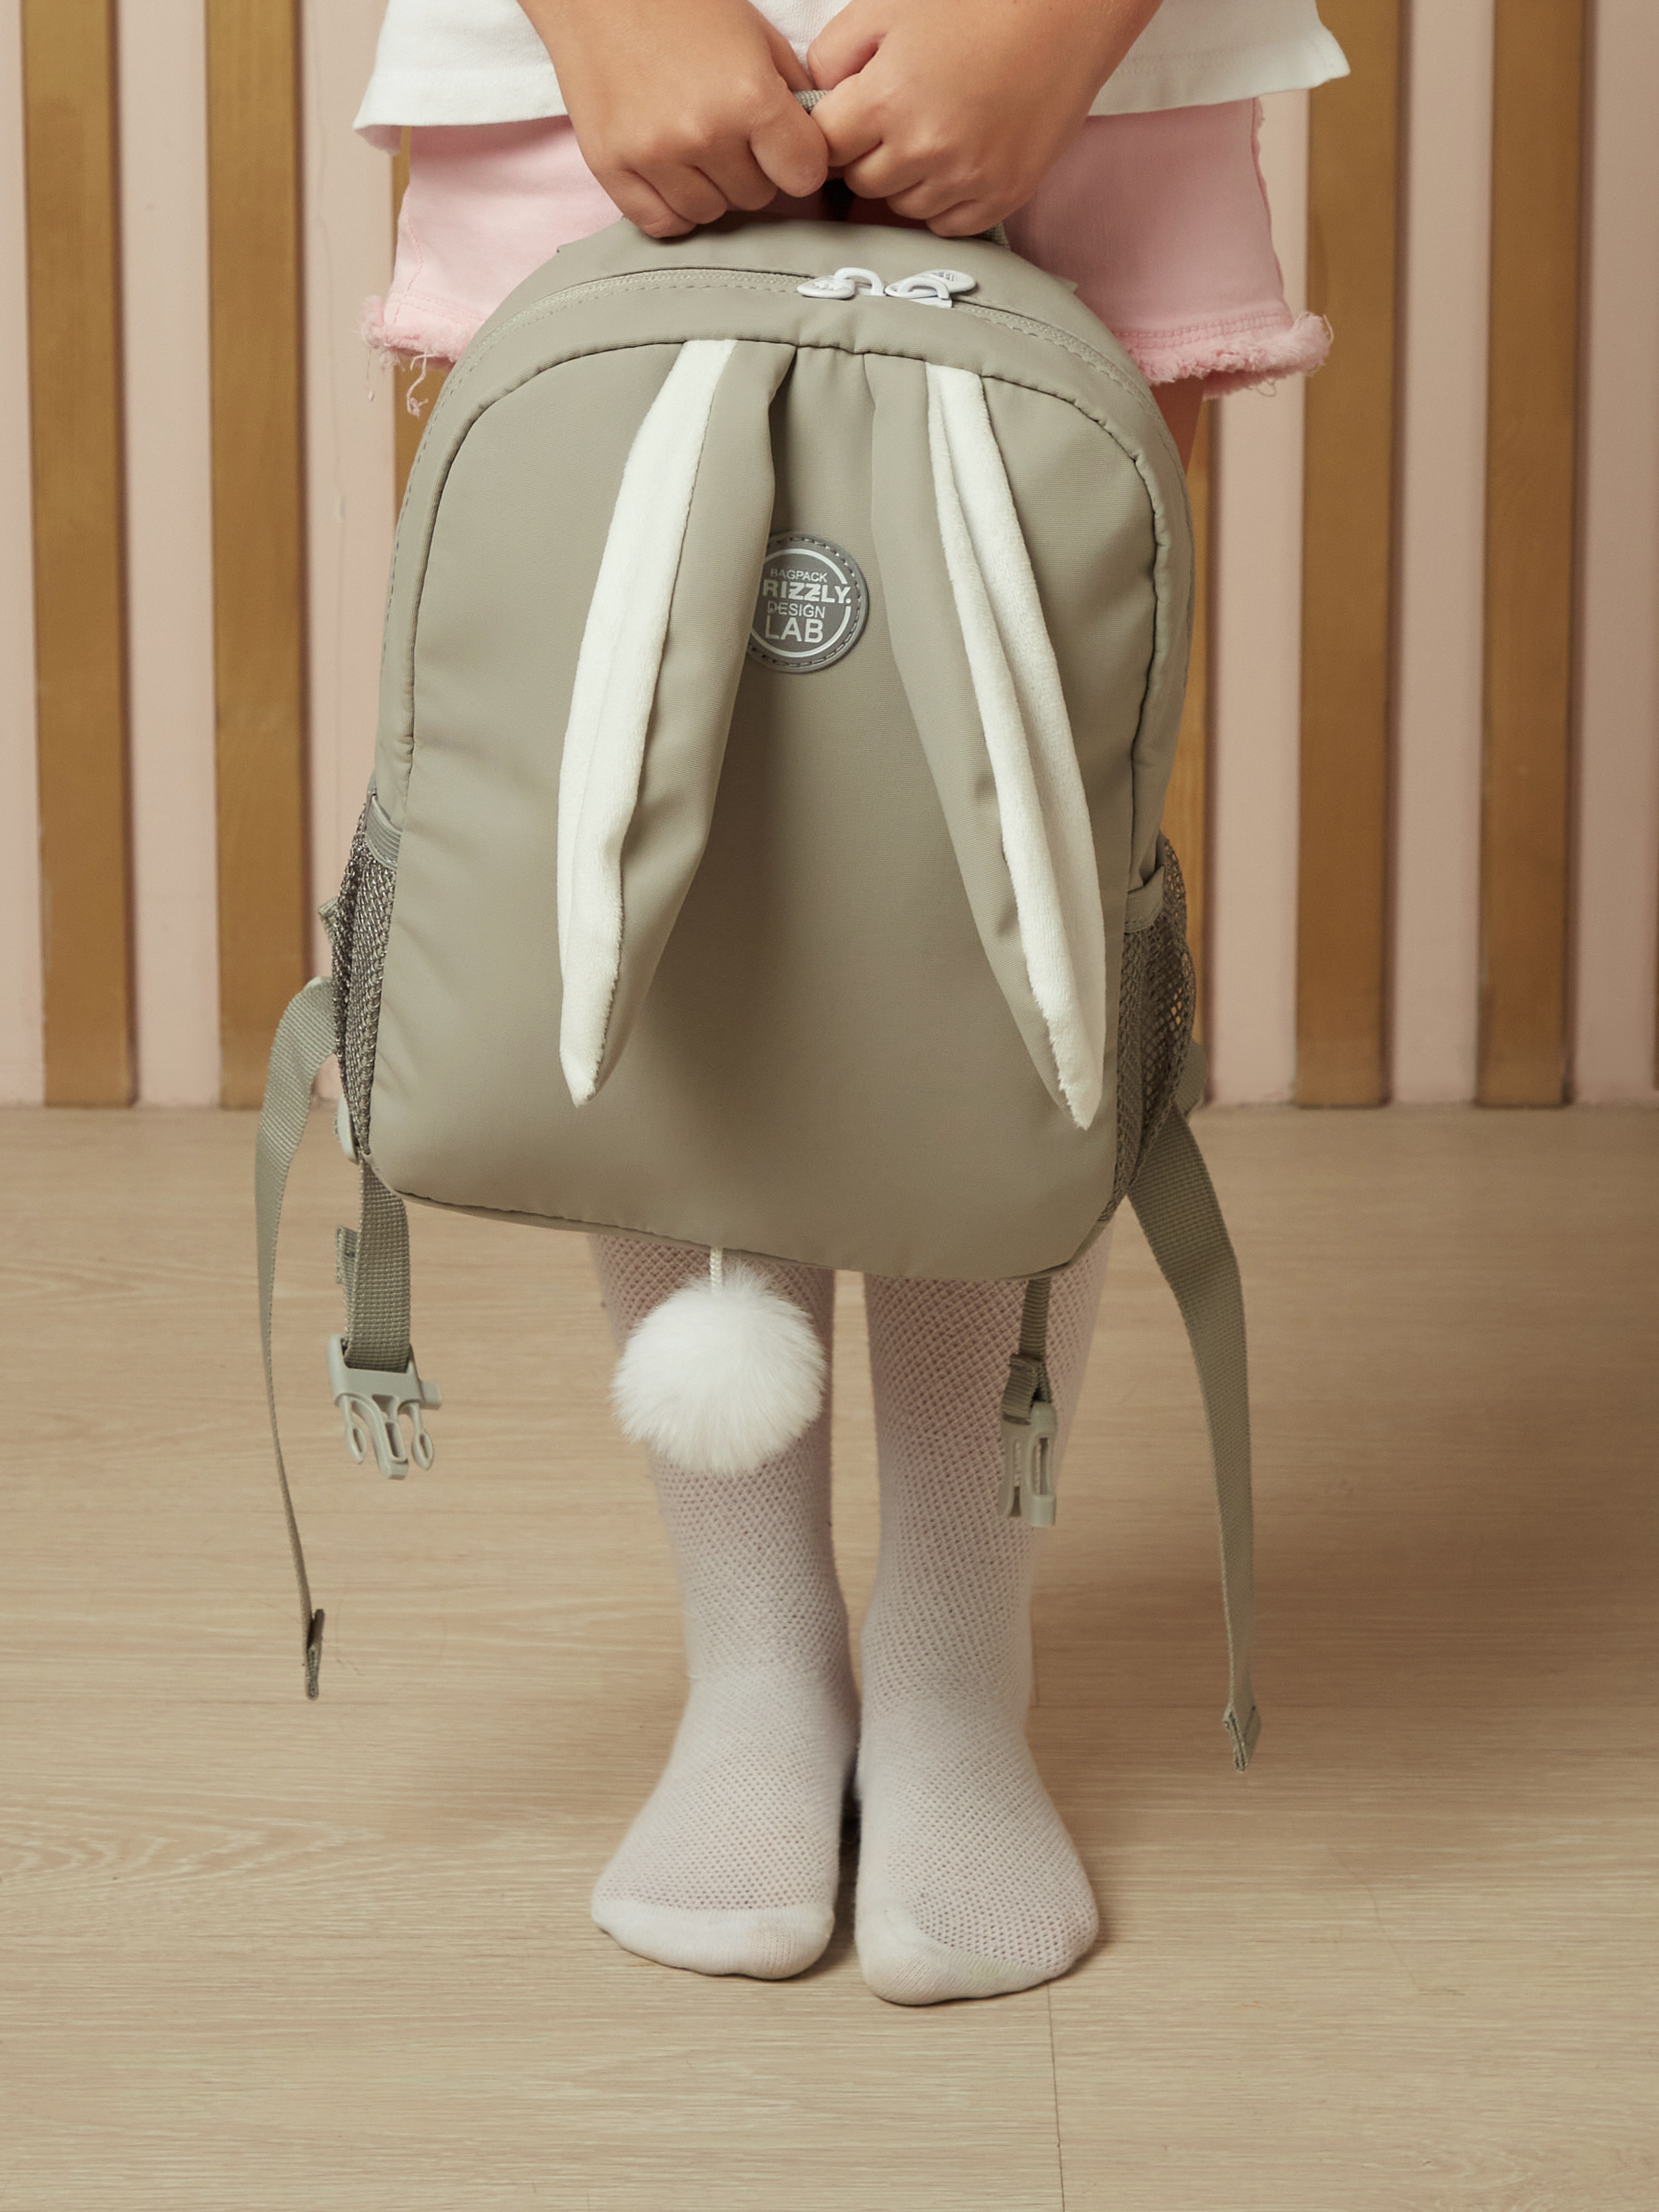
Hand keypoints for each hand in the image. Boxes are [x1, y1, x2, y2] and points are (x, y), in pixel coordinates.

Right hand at [520, 0, 828, 236]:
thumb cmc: (681, 3)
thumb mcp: (756, 36)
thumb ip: (792, 96)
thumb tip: (815, 150)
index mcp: (749, 96)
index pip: (803, 176)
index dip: (798, 160)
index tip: (784, 145)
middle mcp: (703, 133)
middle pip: (756, 198)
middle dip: (751, 169)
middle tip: (729, 132)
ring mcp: (654, 156)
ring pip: (710, 214)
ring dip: (711, 189)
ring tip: (694, 144)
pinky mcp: (611, 167)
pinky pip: (661, 223)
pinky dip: (671, 205)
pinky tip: (669, 170)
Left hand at [808, 0, 1162, 235]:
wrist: (1065, 18)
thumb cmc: (976, 5)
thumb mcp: (887, 8)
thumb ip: (834, 56)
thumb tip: (813, 102)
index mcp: (886, 100)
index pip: (825, 147)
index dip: (831, 132)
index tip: (847, 120)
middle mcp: (923, 150)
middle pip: (861, 183)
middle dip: (866, 155)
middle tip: (891, 122)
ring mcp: (966, 180)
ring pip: (902, 207)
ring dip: (904, 181)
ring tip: (930, 135)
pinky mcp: (1001, 198)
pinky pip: (947, 224)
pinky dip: (941, 201)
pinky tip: (955, 161)